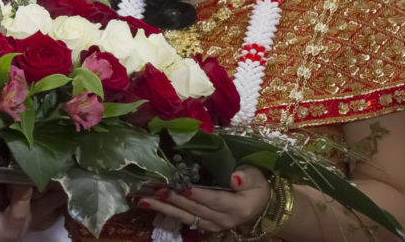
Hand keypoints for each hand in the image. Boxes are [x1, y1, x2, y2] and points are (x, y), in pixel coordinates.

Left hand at [136, 167, 269, 233]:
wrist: (260, 205)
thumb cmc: (257, 186)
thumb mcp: (256, 177)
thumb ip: (246, 177)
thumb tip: (235, 178)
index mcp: (237, 208)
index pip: (215, 201)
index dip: (199, 195)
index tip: (183, 187)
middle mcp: (223, 220)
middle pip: (195, 210)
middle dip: (174, 200)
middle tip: (155, 189)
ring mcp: (212, 226)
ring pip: (185, 216)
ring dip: (164, 208)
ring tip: (144, 199)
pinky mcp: (205, 226)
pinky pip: (184, 219)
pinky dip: (167, 212)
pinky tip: (151, 204)